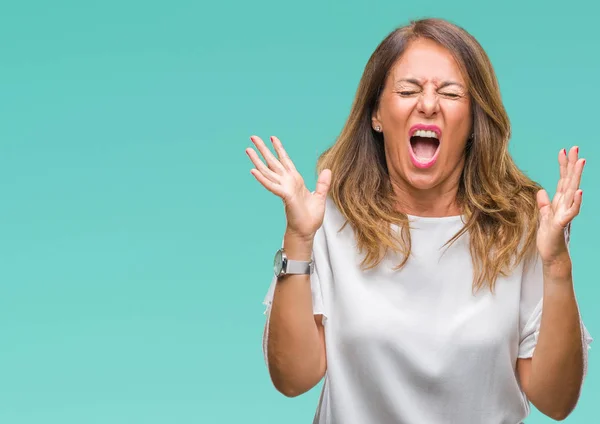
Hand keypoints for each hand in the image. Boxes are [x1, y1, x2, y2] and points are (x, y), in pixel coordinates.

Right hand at [246, 135, 331, 239]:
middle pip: (273, 161)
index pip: (285, 160)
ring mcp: (284, 188)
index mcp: (295, 180)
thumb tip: (328, 170)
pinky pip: (272, 185)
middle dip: (263, 149)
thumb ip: (322, 184)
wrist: (307, 231)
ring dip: (257, 160)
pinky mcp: (284, 196)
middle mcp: (287, 182)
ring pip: (268, 171)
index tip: (272, 137)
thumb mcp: (320, 197)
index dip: (279, 149)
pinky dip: (262, 178)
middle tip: (253, 136)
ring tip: (247, 149)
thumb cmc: (311, 217)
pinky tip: (253, 170)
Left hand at [536, 146, 584, 264]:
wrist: (551, 254)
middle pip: (569, 181)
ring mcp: (564, 213)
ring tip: (581, 162)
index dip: (563, 166)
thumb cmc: (548, 236)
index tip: (563, 150)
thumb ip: (544, 203)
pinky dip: (575, 201)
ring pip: (572, 192)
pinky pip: (570, 211)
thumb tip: (541, 191)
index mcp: (559, 201)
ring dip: (576, 177)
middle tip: (576, 147)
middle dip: (572, 164)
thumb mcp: (543, 216)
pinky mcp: (561, 224)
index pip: (562, 180)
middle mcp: (564, 204)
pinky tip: (578, 191)